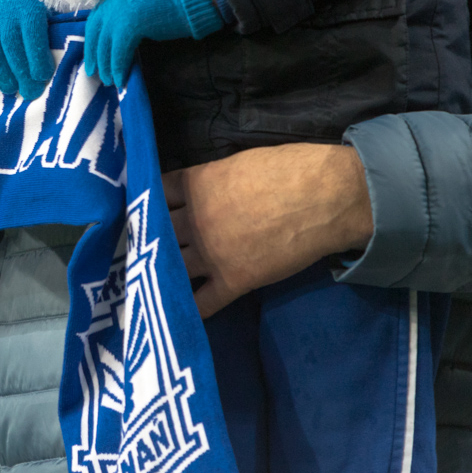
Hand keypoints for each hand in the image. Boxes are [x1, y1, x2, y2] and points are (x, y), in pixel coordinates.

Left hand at [83, 0, 219, 86]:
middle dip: (93, 54)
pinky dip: (118, 67)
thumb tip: (120, 36)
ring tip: (107, 80)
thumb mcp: (143, 1)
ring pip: (105, 44)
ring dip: (106, 64)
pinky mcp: (129, 26)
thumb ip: (128, 14)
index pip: (96, 18)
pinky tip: (120, 80)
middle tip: (93, 71)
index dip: (93, 39)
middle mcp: (112, 0)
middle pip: (96, 32)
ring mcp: (119, 12)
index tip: (92, 54)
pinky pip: (118, 52)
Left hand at [165, 143, 373, 316]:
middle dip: (150, 236)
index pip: (156, 193)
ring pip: (172, 265)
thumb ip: (212, 179)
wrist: (328, 197)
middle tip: (143, 243)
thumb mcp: (237, 162)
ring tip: (152, 275)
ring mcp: (211, 253)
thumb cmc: (289, 169)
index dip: (151, 201)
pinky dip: (190, 308)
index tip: (147, 207)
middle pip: (157, 230)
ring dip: (162, 270)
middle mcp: (193, 220)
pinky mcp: (234, 280)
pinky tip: (179, 310)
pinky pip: (203, 302)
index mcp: (195, 185)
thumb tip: (205, 188)